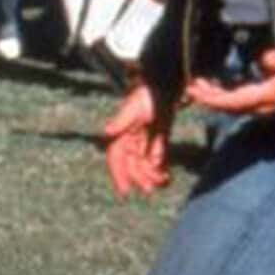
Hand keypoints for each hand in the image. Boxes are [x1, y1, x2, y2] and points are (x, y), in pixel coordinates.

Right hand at [100, 83, 173, 198]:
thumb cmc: (149, 94)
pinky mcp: (158, 137)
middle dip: (139, 178)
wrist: (167, 83)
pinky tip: (168, 177)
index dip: (118, 174)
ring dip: (151, 175)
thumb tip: (106, 132)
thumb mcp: (135, 107)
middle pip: (132, 164)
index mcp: (122, 133)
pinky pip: (157, 158)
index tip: (125, 191)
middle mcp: (131, 138)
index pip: (116, 158)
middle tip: (150, 190)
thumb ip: (122, 121)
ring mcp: (145, 139)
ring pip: (144, 164)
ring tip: (163, 182)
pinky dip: (161, 168)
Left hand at [185, 44, 274, 117]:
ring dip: (212, 98)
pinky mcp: (258, 103)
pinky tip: (211, 88)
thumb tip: (266, 59)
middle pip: (230, 107)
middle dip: (209, 99)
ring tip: (196, 86)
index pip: (237, 101)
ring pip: (231, 107)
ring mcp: (260, 106)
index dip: (217, 99)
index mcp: (268, 95)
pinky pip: (236, 104)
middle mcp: (261, 105)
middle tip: (191, 87)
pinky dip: (221, 97)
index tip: (200, 93)